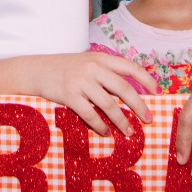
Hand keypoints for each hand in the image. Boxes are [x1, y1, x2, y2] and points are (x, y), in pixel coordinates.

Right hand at [27, 52, 157, 135]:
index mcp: (100, 58)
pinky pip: (90, 115)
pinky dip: (100, 126)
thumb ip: (105, 72)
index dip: (146, 80)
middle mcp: (93, 68)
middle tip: (148, 119)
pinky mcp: (69, 95)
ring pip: (109, 105)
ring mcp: (81, 82)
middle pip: (124, 89)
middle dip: (139, 106)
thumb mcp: (86, 62)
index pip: (130, 67)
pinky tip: (106, 133)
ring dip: (121, 121)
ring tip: (129, 132)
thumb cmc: (63, 68)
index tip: (157, 92)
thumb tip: (128, 91)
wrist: (35, 70)